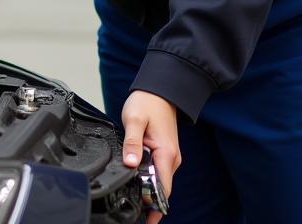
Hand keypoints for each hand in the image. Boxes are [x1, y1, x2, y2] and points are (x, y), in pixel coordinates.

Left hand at [120, 90, 180, 223]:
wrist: (160, 90)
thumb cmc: (148, 102)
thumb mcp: (134, 119)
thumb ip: (132, 142)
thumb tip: (130, 165)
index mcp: (166, 154)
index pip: (162, 189)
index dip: (153, 206)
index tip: (146, 220)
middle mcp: (171, 159)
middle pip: (160, 189)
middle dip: (149, 203)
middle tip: (134, 215)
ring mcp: (168, 157)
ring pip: (159, 182)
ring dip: (147, 192)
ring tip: (133, 204)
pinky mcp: (164, 154)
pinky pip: (157, 173)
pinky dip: (148, 181)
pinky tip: (137, 185)